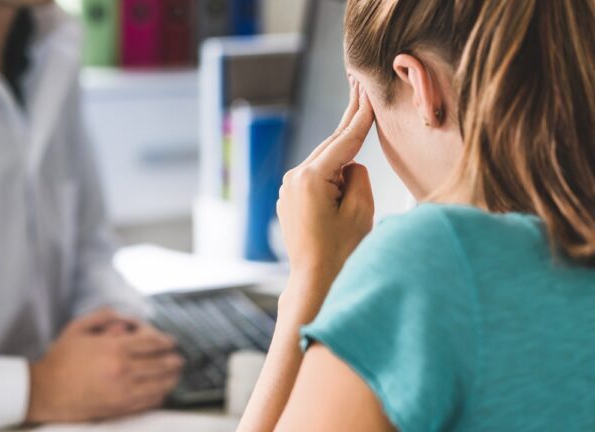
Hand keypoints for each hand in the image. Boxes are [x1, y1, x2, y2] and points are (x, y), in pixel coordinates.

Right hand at [25, 308, 183, 422]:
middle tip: (178, 359)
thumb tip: (124, 317)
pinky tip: (161, 392)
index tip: (171, 342)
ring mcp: (123, 391)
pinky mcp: (119, 408)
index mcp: (114, 348)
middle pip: (160, 364)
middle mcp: (123, 369)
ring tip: (175, 375)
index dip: (165, 342)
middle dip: (173, 360)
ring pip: (159, 384)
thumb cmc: (60, 359)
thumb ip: (103, 316)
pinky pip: (148, 402)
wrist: (44, 391)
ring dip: (171, 378)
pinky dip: (159, 396)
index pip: (152, 343)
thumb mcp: (78, 328)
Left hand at [277, 79, 374, 314]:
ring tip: (357, 113)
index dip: (361, 117)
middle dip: (349, 121)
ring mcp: (289, 189)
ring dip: (342, 149)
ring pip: (324, 161)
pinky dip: (331, 168)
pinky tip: (344, 159)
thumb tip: (349, 165)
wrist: (314, 281)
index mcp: (312, 178)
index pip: (345, 141)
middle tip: (359, 88)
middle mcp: (295, 178)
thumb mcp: (360, 211)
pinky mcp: (290, 199)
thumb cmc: (341, 251)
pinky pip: (316, 176)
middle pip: (331, 145)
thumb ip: (357, 176)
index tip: (368, 93)